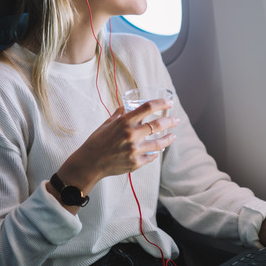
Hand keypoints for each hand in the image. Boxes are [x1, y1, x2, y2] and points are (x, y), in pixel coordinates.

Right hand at [55, 97, 178, 200]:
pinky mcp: (136, 163)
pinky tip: (158, 151)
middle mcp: (131, 135)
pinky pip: (151, 156)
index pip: (148, 107)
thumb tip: (126, 108)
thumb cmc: (96, 141)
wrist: (90, 163)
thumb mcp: (106, 124)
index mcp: (124, 122)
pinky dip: (155, 153)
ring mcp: (135, 150)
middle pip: (158, 124)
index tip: (169, 102)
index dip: (161, 103)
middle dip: (170, 121)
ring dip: (168, 139)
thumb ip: (119, 115)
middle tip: (175, 120)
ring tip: (173, 136)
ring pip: (159, 143)